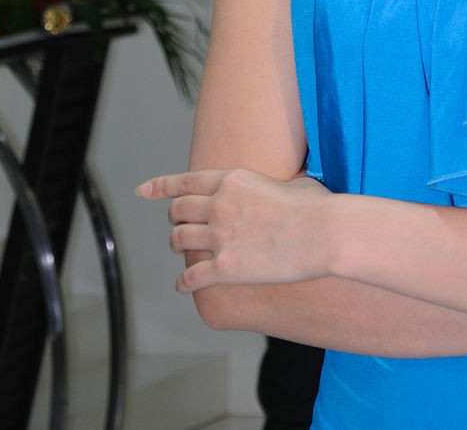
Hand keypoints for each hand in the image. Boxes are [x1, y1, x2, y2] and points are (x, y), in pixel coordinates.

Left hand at [136, 168, 335, 292]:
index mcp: (232, 180)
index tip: (142, 191)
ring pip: (178, 240)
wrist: (324, 233)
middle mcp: (219, 204)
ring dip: (178, 247)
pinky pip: (191, 276)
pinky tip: (184, 286)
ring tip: (183, 252)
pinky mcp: (225, 266)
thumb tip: (283, 192)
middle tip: (180, 227)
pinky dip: (184, 283)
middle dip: (175, 219)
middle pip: (177, 211)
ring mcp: (220, 236)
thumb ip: (272, 187)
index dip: (159, 186)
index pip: (185, 182)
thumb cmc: (316, 208)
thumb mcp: (290, 183)